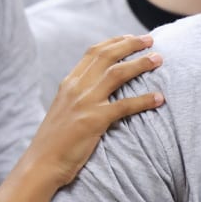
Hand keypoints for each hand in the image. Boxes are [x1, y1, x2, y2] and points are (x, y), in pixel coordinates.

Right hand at [20, 35, 164, 190]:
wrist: (41, 164)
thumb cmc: (54, 142)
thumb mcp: (63, 110)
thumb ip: (78, 96)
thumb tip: (97, 89)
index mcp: (68, 83)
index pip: (93, 53)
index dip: (114, 42)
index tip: (131, 38)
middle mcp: (76, 88)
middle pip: (107, 56)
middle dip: (131, 45)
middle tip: (150, 40)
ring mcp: (85, 103)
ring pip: (117, 74)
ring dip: (141, 64)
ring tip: (159, 59)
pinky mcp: (94, 121)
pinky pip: (125, 105)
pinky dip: (144, 100)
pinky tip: (159, 98)